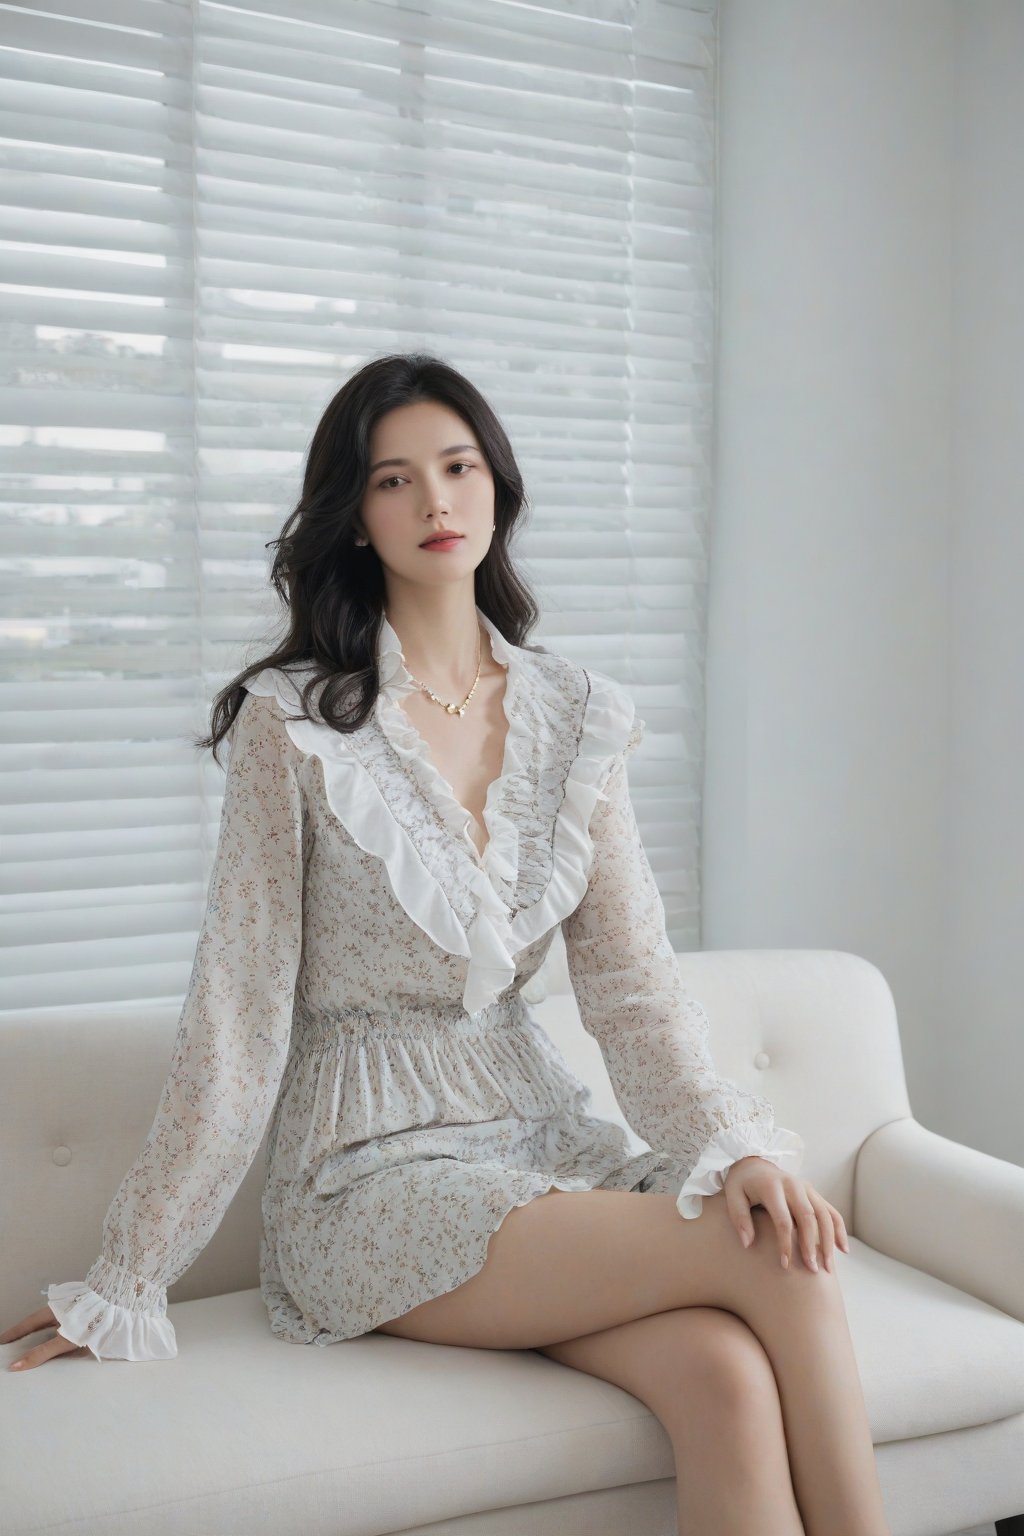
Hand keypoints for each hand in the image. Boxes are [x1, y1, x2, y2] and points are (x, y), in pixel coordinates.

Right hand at [1, 1306, 88, 1370]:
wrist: (120, 1303)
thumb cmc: (92, 1320)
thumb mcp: (64, 1339)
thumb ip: (41, 1353)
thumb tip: (16, 1366)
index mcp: (53, 1310)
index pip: (27, 1323)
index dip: (14, 1333)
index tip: (1, 1341)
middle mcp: (61, 1307)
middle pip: (38, 1322)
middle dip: (26, 1333)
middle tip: (13, 1344)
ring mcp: (74, 1309)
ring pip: (52, 1322)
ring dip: (41, 1333)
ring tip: (32, 1344)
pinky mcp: (86, 1313)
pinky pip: (64, 1324)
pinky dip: (56, 1332)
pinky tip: (59, 1339)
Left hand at [723, 1155, 850, 1273]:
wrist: (753, 1164)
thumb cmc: (741, 1185)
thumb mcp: (732, 1197)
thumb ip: (740, 1219)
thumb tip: (748, 1243)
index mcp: (772, 1186)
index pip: (783, 1220)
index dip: (785, 1244)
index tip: (785, 1265)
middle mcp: (792, 1184)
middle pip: (808, 1217)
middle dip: (811, 1246)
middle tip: (812, 1270)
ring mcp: (806, 1187)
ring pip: (824, 1215)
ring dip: (829, 1242)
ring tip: (828, 1268)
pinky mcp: (813, 1192)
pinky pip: (831, 1211)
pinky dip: (839, 1230)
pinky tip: (843, 1250)